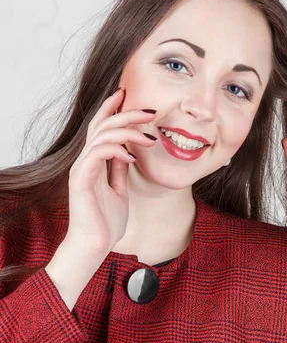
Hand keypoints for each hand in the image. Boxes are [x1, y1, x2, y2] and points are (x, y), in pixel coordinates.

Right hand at [65, 88, 157, 255]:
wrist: (94, 246)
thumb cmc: (105, 223)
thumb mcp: (118, 191)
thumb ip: (118, 171)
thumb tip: (127, 153)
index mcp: (93, 162)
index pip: (100, 128)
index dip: (112, 109)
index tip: (128, 95)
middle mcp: (85, 161)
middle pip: (102, 125)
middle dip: (125, 113)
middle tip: (149, 110)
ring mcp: (81, 169)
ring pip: (101, 135)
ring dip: (127, 132)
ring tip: (149, 138)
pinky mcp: (80, 179)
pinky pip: (98, 154)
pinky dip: (117, 151)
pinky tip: (133, 157)